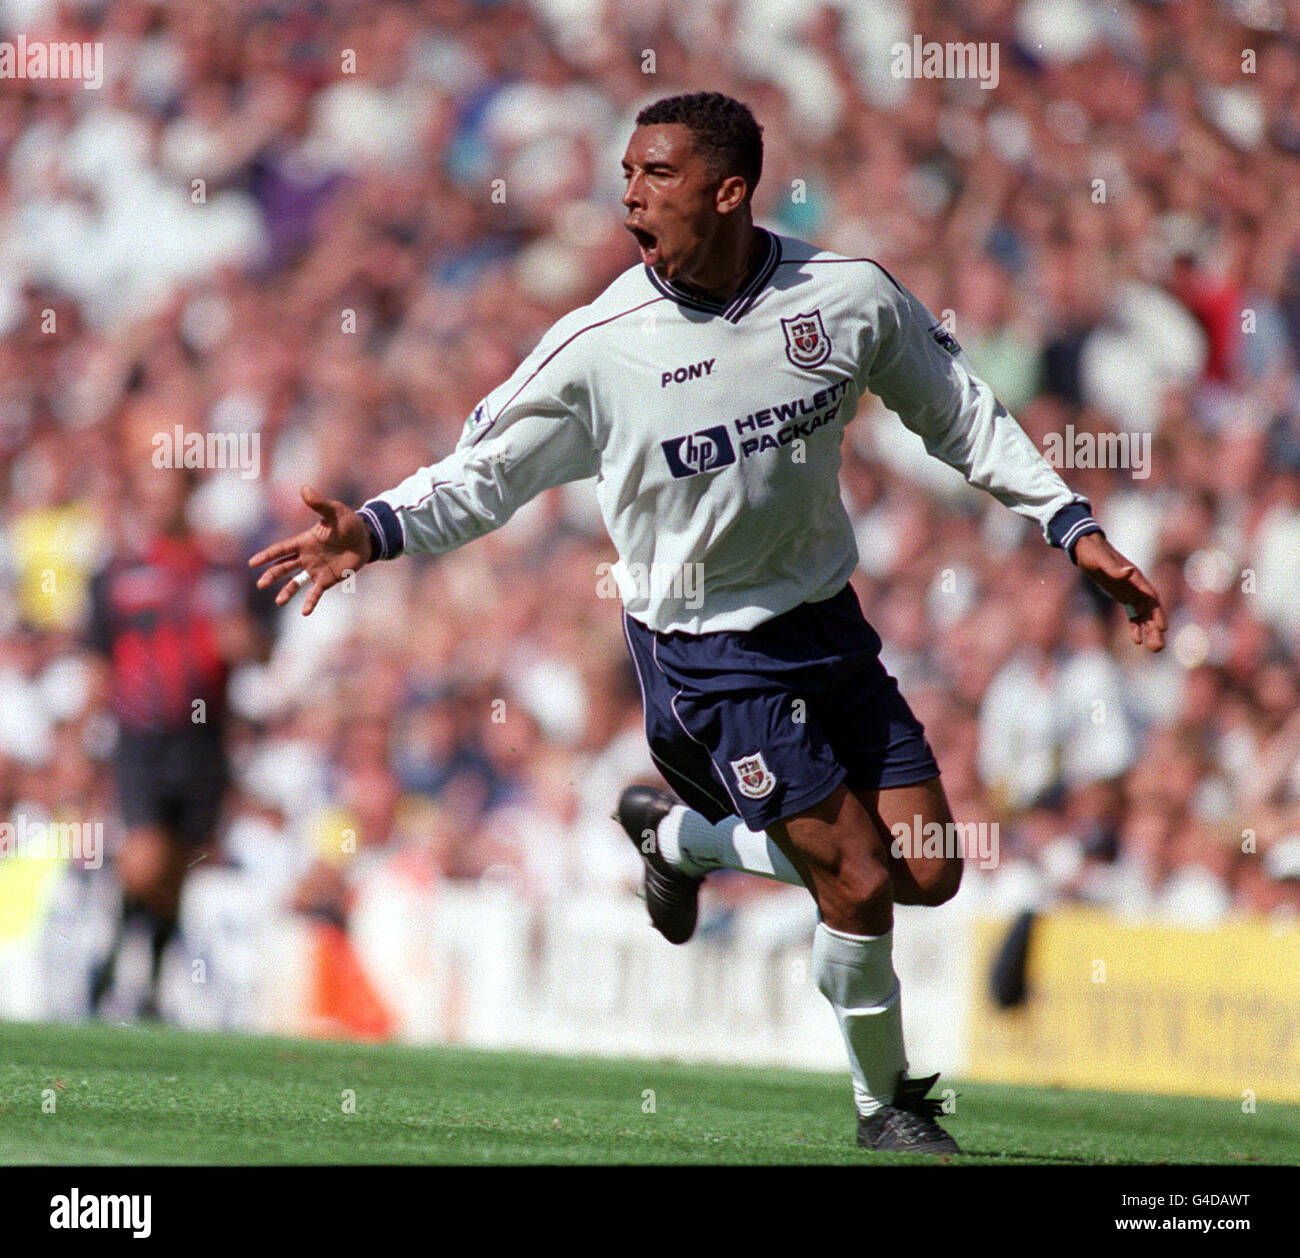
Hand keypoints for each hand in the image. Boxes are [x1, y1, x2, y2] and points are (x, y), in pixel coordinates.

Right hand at [248, 486, 373, 615]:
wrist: (366, 539)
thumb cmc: (349, 523)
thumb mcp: (335, 512)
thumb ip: (319, 504)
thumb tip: (303, 488)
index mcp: (304, 541)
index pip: (281, 549)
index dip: (267, 555)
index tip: (253, 563)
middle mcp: (306, 557)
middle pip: (284, 567)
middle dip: (272, 575)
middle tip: (260, 584)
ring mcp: (316, 569)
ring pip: (296, 582)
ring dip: (286, 591)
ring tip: (279, 601)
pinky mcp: (327, 580)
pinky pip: (315, 593)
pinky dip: (310, 602)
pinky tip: (304, 612)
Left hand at [1072, 532, 1166, 651]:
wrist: (1085, 548)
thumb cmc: (1093, 553)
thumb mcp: (1100, 560)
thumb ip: (1113, 568)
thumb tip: (1129, 572)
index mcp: (1135, 577)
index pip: (1150, 597)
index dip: (1157, 612)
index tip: (1163, 628)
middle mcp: (1136, 585)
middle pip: (1150, 609)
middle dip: (1155, 628)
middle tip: (1159, 648)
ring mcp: (1131, 591)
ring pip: (1144, 614)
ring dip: (1149, 630)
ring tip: (1155, 649)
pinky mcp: (1123, 596)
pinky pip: (1133, 614)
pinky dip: (1136, 626)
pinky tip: (1137, 641)